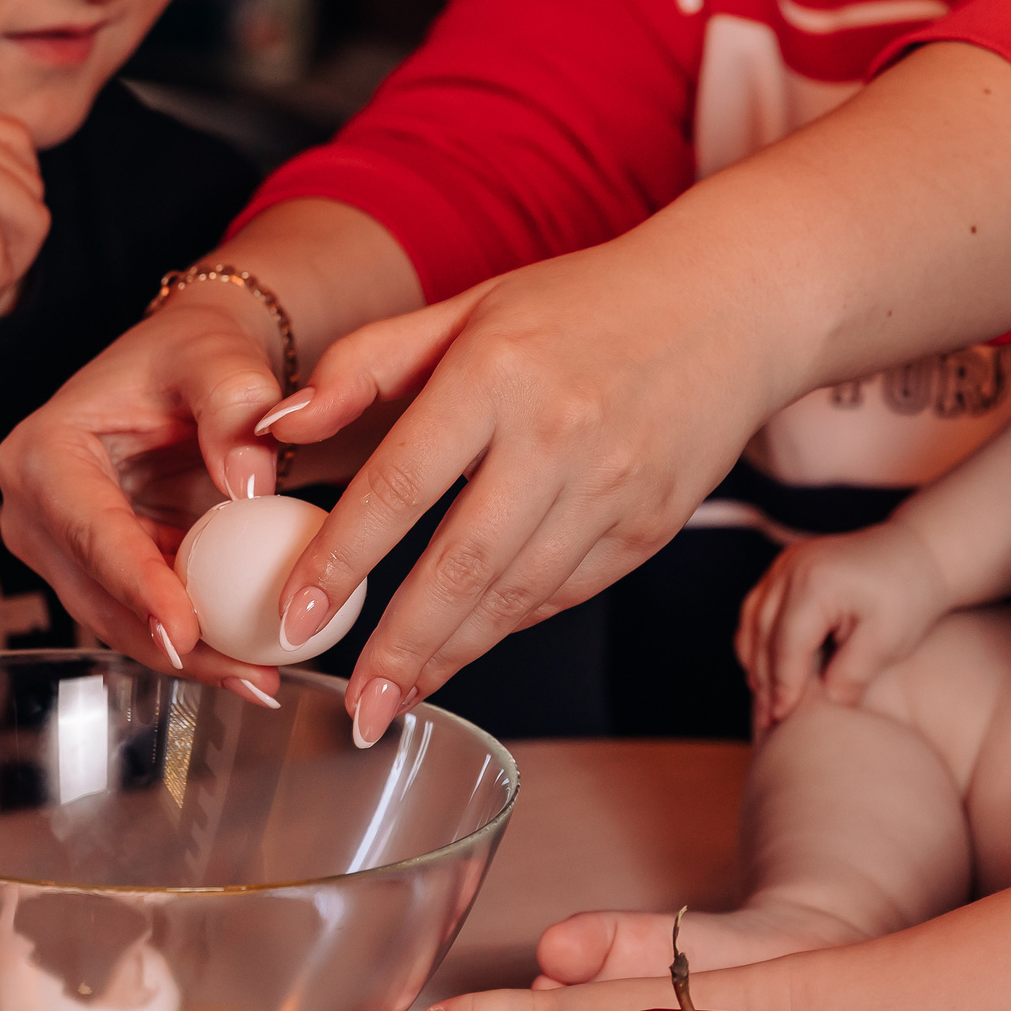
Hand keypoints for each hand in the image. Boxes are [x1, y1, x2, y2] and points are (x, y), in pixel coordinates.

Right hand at [0, 282, 296, 691]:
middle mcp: (35, 511)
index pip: (89, 529)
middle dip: (171, 642)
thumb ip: (236, 405)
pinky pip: (144, 622)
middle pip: (98, 595)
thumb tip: (249, 486)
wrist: (193, 373)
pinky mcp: (100, 576)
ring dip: (189, 659)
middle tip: (245, 673)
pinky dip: (197, 647)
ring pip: (120, 623)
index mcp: (42, 452)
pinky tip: (251, 667)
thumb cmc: (194, 356)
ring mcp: (63, 551)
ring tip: (260, 682)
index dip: (137, 584)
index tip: (185, 628)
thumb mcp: (218, 358)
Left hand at [256, 246, 771, 739]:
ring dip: (452, 655)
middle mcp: (556, 437)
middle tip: (354, 704)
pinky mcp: (649, 527)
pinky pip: (565, 594)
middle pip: (461, 565)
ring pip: (516, 596)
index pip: (400, 485)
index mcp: (494, 375)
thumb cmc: (583, 305)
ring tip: (398, 693)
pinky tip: (467, 647)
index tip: (295, 614)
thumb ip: (365, 364)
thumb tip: (279, 423)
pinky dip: (511, 625)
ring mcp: (611, 488)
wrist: (731, 306)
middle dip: (400, 646)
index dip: (341, 559)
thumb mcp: (466, 309)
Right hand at [734, 521, 952, 725]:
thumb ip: (852, 675)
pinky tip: (771, 668)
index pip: (787, 645)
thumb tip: (824, 704)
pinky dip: (760, 640)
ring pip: (753, 621)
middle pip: (762, 634)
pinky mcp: (786, 567)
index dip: (783, 686)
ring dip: (756, 661)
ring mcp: (784, 564)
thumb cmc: (909, 595)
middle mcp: (791, 568)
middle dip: (764, 680)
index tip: (781, 720)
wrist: (918, 550)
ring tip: (766, 700)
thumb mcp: (888, 641)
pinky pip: (759, 608)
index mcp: (815, 582)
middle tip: (767, 721)